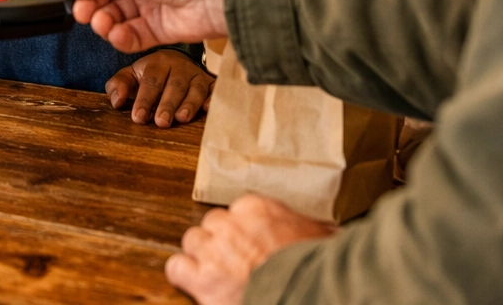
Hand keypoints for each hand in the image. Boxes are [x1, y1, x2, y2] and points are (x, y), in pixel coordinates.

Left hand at [107, 49, 212, 126]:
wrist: (175, 62)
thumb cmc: (149, 75)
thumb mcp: (130, 76)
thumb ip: (119, 86)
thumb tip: (117, 101)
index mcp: (157, 63)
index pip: (151, 81)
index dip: (144, 99)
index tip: (138, 117)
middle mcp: (179, 67)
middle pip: (174, 85)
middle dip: (167, 104)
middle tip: (161, 122)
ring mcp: (196, 75)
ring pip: (195, 89)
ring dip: (189, 104)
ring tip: (182, 118)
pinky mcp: (211, 84)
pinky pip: (215, 89)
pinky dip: (213, 98)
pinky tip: (208, 108)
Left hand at [166, 196, 336, 304]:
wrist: (306, 295)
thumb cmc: (317, 266)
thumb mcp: (320, 236)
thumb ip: (308, 228)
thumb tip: (326, 230)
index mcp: (257, 208)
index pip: (236, 210)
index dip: (241, 231)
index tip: (251, 246)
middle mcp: (230, 223)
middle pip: (211, 224)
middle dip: (220, 243)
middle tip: (236, 263)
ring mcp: (213, 249)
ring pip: (192, 241)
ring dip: (201, 257)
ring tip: (218, 275)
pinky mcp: (201, 277)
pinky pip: (177, 266)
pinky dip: (184, 275)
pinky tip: (198, 284)